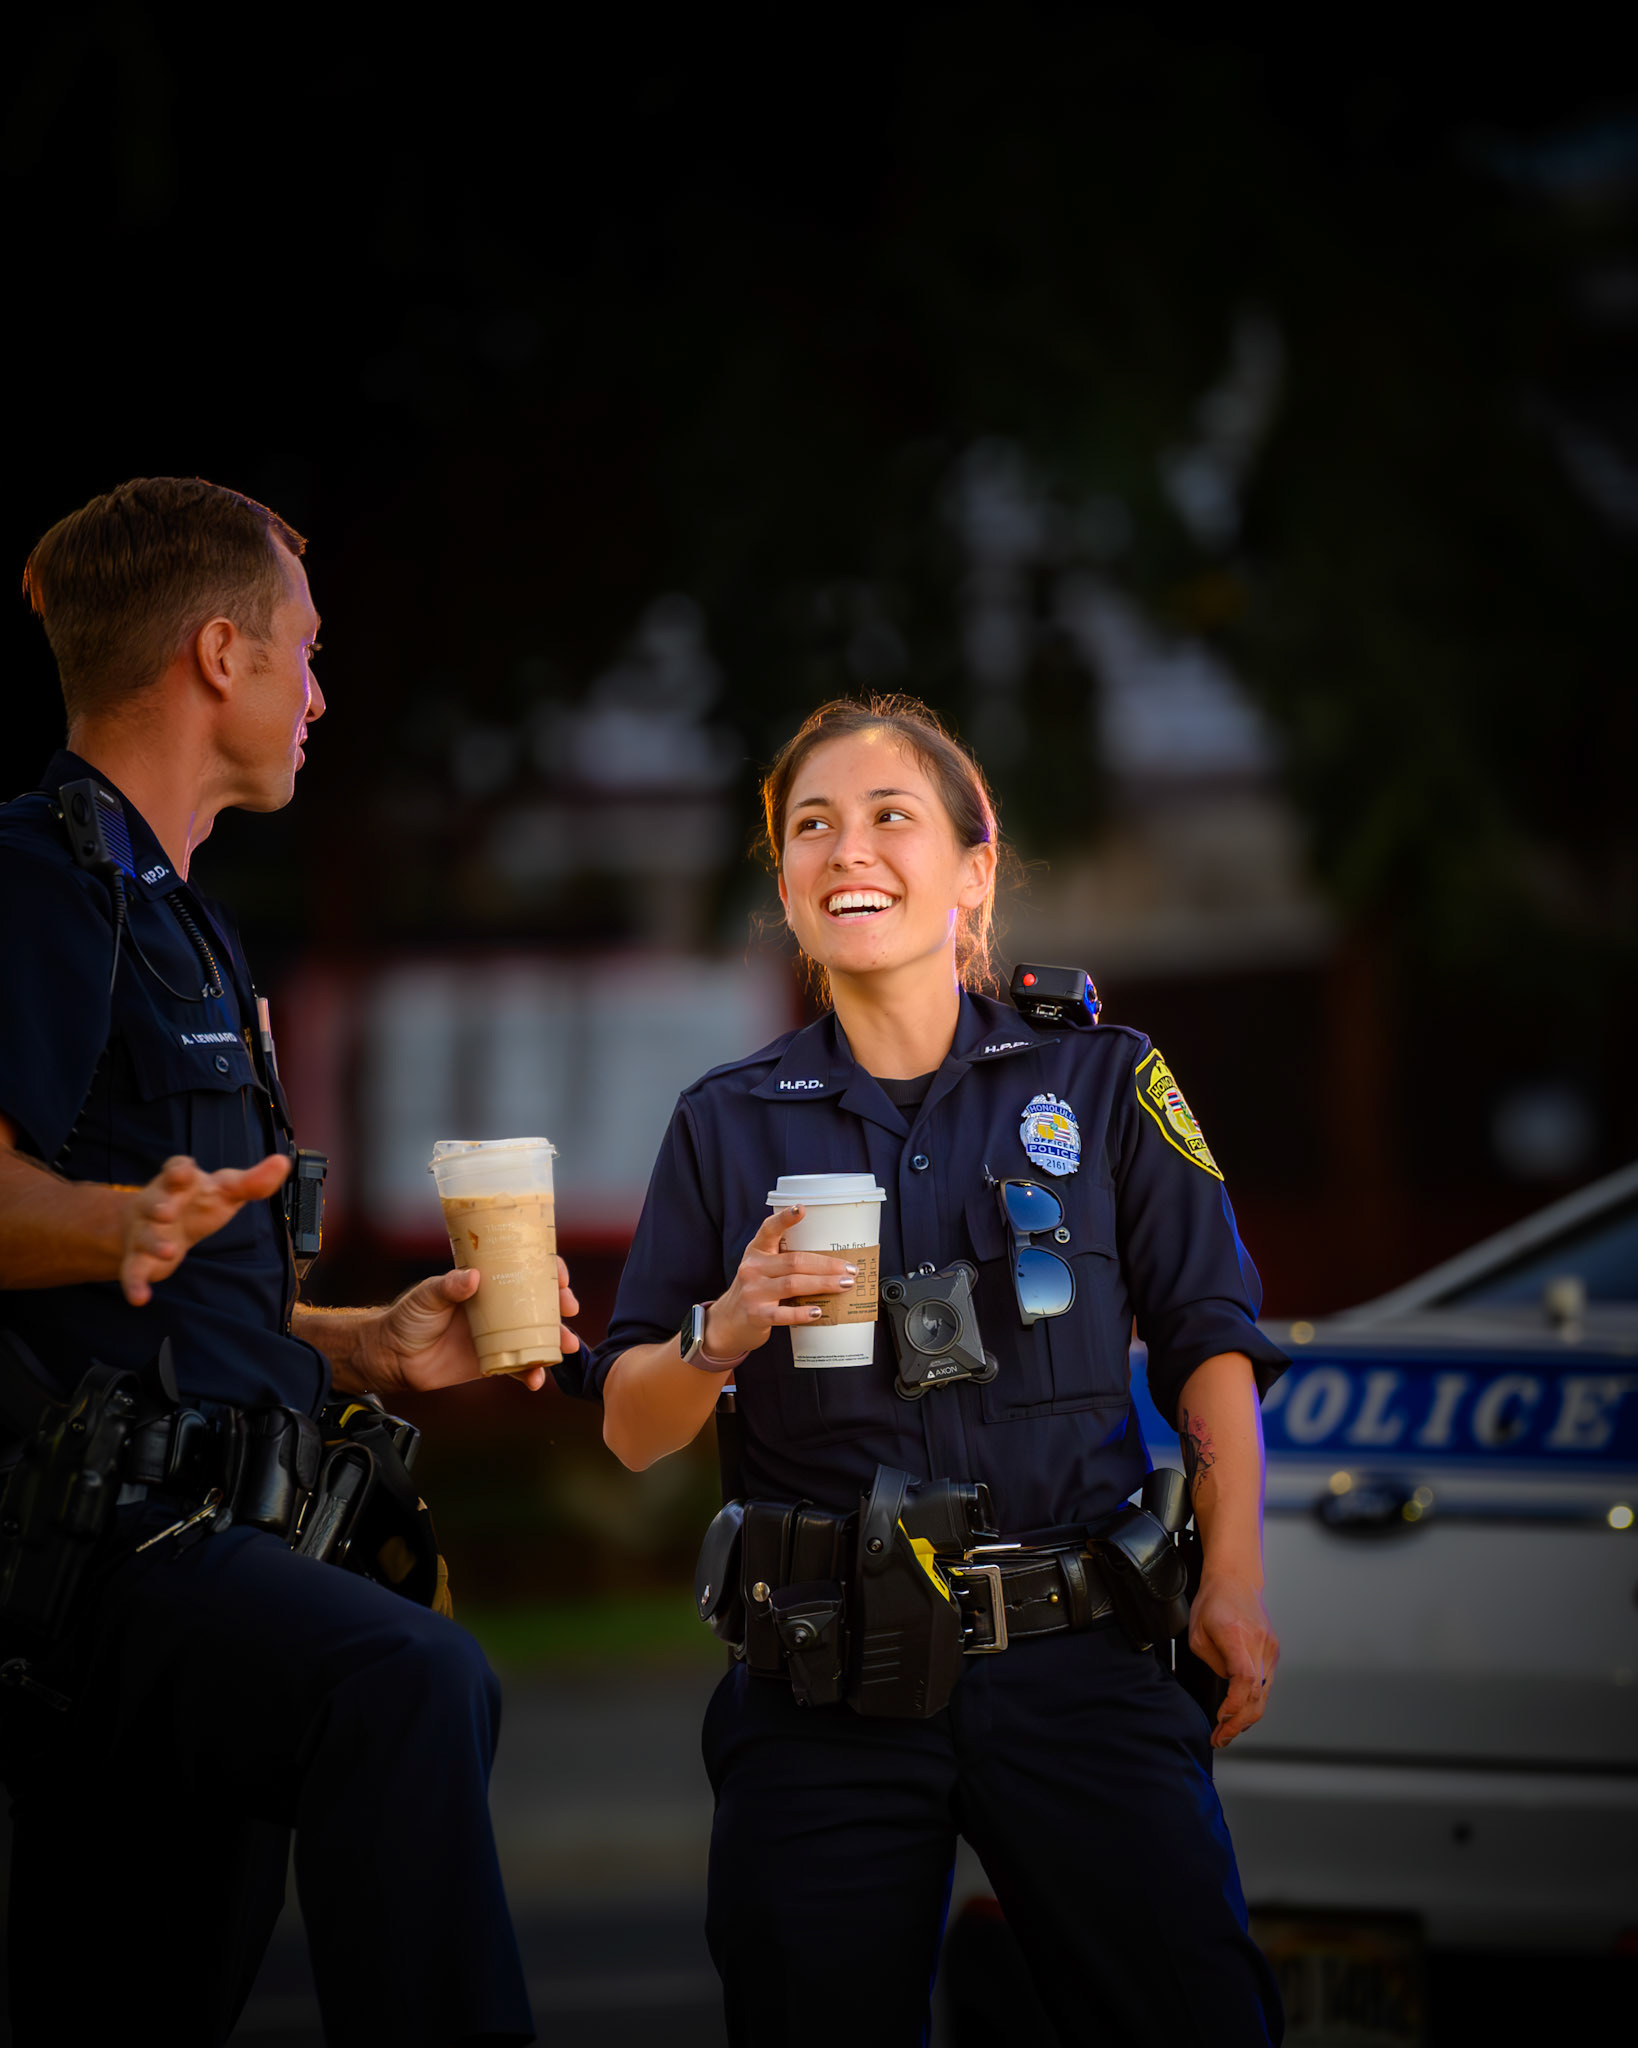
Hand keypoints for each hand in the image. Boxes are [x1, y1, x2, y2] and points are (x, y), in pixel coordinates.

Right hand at [120, 1152, 291, 1305]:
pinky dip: (134, 1284)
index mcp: (180, 1182)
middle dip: (159, 1205)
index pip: (176, 1169)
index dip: (179, 1170)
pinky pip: (132, 1270)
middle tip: (167, 1212)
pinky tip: (139, 1298)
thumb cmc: (199, 1202)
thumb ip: (253, 1181)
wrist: (161, 1223)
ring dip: (154, 1244)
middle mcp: (158, 1203)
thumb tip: (282, 1162)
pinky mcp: (140, 1257)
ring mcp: (146, 1230)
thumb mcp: (227, 1190)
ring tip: (169, 1252)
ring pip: (145, 1236)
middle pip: (154, 1201)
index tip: (185, 1172)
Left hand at [360, 1257, 580, 1395]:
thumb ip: (449, 1287)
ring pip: (536, 1336)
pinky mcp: (492, 1362)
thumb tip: (473, 1277)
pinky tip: (537, 1380)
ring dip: (556, 1341)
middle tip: (569, 1308)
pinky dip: (531, 1374)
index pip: (525, 1270)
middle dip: (560, 1305)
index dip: (547, 1271)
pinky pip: (518, 1368)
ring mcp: (498, 1336)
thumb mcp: (427, 1296)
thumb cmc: (408, 1317)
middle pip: (539, 1303)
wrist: (393, 1357)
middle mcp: (498, 1308)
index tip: (561, 1278)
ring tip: (568, 1346)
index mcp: (486, 1284)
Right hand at [702, 1206, 856, 1359]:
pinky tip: (819, 1311)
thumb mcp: (762, 1268)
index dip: (784, 1218)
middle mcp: (752, 1268)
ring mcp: (753, 1292)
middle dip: (826, 1265)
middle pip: (794, 1261)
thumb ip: (785, 1259)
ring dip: (823, 1284)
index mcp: (756, 1251)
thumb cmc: (756, 1291)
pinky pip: (783, 1314)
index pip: (769, 1229)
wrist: (728, 1322)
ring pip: (792, 1284)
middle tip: (850, 1268)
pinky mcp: (756, 1315)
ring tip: (844, 1285)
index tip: (802, 1209)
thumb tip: (833, 1259)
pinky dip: (802, 1313)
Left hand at [1188, 1572, 1278, 1749]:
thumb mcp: (1197, 1632)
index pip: (1244, 1679)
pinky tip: (1240, 1714)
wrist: (1236, 1580)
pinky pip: (1265, 1685)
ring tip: (1227, 1733)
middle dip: (1238, 1723)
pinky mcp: (1273, 1652)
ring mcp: (1270, 1649)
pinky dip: (1253, 1703)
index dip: (1234, 1704)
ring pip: (1264, 1694)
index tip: (1220, 1717)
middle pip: (1257, 1695)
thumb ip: (1211, 1661)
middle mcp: (1259, 1644)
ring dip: (1246, 1718)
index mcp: (1237, 1636)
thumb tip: (1224, 1684)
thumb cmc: (1213, 1602)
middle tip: (1220, 1738)